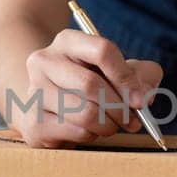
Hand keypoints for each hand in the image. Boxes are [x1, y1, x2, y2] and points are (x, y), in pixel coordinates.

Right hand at [11, 30, 162, 147]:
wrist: (48, 106)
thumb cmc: (91, 86)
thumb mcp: (119, 72)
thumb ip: (142, 76)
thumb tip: (143, 95)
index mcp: (67, 41)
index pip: (102, 51)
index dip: (125, 78)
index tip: (140, 100)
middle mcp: (44, 61)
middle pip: (92, 85)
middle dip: (119, 108)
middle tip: (132, 121)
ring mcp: (34, 91)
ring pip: (85, 113)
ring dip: (107, 125)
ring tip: (110, 125)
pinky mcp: (33, 120)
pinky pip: (75, 131)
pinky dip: (91, 135)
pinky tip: (90, 131)